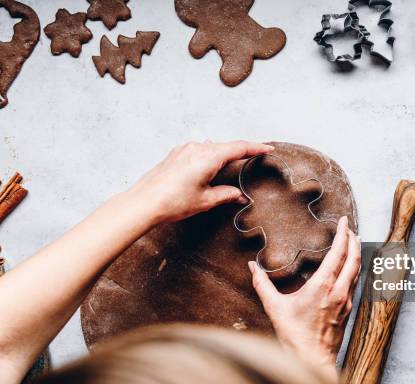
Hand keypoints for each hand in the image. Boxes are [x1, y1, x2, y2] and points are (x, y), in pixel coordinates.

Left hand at [129, 140, 273, 223]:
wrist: (143, 203)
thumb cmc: (172, 202)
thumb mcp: (205, 200)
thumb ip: (226, 194)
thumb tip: (240, 195)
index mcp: (208, 157)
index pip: (239, 148)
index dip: (256, 147)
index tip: (268, 148)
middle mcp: (197, 148)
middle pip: (226, 146)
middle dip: (242, 151)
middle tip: (256, 155)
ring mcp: (184, 149)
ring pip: (212, 147)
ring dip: (224, 154)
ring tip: (234, 163)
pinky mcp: (176, 154)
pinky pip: (199, 150)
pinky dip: (210, 155)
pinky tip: (211, 162)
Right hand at [249, 216, 360, 375]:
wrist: (312, 361)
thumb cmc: (294, 336)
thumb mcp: (274, 307)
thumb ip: (262, 284)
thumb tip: (251, 266)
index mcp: (323, 286)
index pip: (338, 253)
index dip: (342, 234)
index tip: (343, 221)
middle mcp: (339, 291)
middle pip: (354, 258)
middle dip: (353, 239)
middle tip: (350, 227)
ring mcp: (346, 301)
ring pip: (358, 270)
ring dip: (357, 253)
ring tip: (354, 242)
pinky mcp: (348, 310)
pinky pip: (355, 283)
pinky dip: (355, 269)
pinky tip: (350, 268)